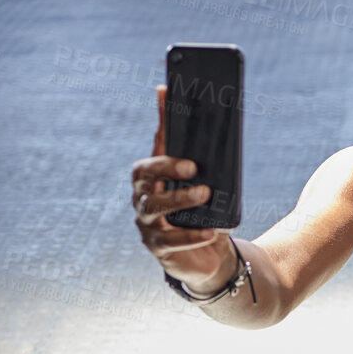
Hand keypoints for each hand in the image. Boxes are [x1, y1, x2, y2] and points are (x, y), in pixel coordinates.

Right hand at [131, 83, 233, 286]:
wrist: (208, 254)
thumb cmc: (200, 210)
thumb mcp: (202, 180)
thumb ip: (193, 148)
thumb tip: (178, 98)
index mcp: (152, 177)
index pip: (153, 152)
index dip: (161, 135)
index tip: (173, 112)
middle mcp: (143, 197)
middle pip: (146, 178)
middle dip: (167, 169)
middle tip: (194, 167)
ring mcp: (147, 223)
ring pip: (155, 208)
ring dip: (179, 200)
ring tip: (204, 195)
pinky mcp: (157, 247)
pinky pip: (171, 241)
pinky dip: (190, 236)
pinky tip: (209, 232)